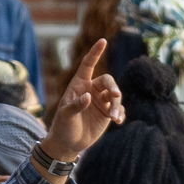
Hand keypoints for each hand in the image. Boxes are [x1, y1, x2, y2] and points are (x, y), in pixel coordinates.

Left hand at [43, 39, 123, 161]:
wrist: (68, 143)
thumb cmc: (63, 126)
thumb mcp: (65, 116)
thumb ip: (75, 106)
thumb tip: (88, 96)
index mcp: (79, 84)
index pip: (88, 65)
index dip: (95, 53)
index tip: (103, 41)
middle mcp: (92, 90)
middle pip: (108, 81)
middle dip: (113, 87)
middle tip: (115, 95)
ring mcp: (101, 101)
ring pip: (116, 95)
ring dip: (116, 105)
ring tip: (113, 117)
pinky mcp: (107, 113)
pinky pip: (119, 109)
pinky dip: (120, 114)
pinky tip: (118, 121)